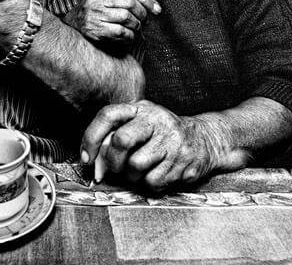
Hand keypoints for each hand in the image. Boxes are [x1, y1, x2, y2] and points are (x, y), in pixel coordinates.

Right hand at [64, 0, 160, 45]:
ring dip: (136, 26)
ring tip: (136, 29)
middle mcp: (96, 1)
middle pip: (129, 3)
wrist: (69, 27)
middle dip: (142, 13)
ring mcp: (94, 16)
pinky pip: (120, 33)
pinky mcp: (95, 31)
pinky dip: (129, 36)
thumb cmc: (92, 13)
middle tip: (145, 21)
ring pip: (127, 18)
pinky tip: (129, 37)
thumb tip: (152, 7)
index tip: (158, 9)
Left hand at [81, 101, 244, 191]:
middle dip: (112, 161)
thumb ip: (114, 138)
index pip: (108, 114)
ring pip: (136, 165)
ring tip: (140, 171)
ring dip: (132, 176)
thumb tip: (93, 165)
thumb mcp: (140, 124)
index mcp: (140, 108)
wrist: (205, 139)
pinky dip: (149, 183)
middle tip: (115, 168)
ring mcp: (171, 139)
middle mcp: (155, 120)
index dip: (91, 137)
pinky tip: (157, 174)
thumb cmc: (161, 134)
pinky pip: (153, 180)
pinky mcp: (182, 160)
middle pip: (121, 140)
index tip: (86, 157)